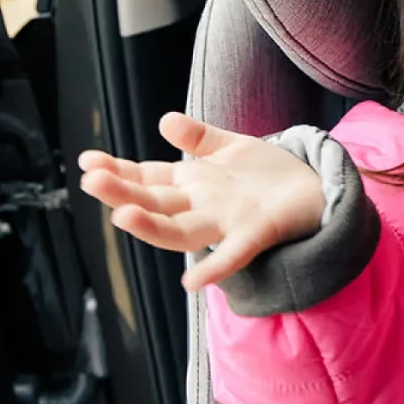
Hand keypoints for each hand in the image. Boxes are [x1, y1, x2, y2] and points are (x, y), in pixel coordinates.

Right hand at [78, 112, 324, 291]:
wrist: (317, 194)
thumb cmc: (267, 176)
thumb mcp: (230, 148)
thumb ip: (198, 137)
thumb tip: (164, 121)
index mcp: (192, 184)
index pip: (146, 178)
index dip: (117, 171)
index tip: (87, 163)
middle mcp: (202, 206)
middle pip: (155, 201)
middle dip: (121, 192)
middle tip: (90, 181)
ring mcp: (227, 223)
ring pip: (181, 230)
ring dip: (152, 226)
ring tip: (122, 216)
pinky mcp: (258, 234)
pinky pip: (233, 255)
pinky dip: (214, 269)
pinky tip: (192, 282)